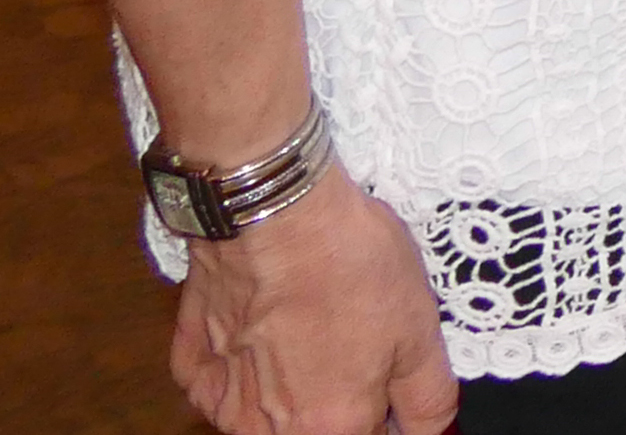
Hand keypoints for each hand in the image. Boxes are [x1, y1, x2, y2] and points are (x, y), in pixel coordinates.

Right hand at [165, 168, 457, 432]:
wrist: (275, 212)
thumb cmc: (348, 264)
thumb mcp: (421, 330)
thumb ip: (427, 397)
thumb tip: (432, 432)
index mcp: (330, 425)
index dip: (384, 415)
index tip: (386, 384)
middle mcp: (270, 427)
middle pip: (311, 432)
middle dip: (338, 402)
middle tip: (351, 349)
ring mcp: (223, 400)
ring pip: (264, 419)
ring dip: (291, 392)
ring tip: (311, 331)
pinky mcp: (193, 366)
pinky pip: (222, 388)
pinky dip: (244, 370)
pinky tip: (264, 330)